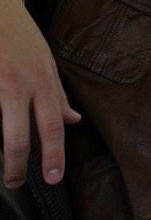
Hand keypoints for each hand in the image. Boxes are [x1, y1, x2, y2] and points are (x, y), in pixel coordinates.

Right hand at [0, 0, 80, 188]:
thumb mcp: (46, 63)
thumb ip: (57, 94)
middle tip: (20, 183)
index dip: (55, 152)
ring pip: (5, 127)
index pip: (54, 123)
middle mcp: (23, 83)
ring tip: (7, 171)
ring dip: (7, 152)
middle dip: (24, 163)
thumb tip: (73, 120)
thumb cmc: (21, 37)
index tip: (55, 176)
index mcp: (43, 80)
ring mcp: (0, 82)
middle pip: (26, 132)